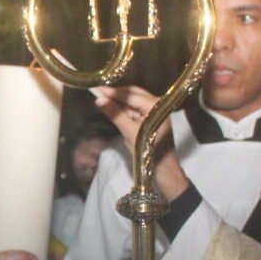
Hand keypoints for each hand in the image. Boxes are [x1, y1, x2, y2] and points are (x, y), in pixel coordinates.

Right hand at [93, 86, 188, 200]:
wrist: (164, 171)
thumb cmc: (148, 153)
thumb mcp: (129, 133)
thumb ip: (115, 114)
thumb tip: (99, 100)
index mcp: (155, 106)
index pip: (131, 94)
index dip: (113, 91)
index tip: (96, 88)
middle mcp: (157, 104)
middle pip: (133, 93)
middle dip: (116, 93)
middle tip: (97, 92)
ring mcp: (155, 111)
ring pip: (133, 101)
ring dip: (119, 100)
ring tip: (101, 98)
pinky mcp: (151, 119)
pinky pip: (135, 109)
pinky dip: (124, 109)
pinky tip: (112, 107)